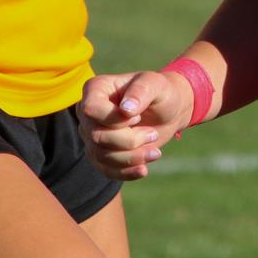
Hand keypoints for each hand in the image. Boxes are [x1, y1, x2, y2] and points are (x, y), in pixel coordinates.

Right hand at [79, 70, 193, 181]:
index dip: (115, 119)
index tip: (137, 116)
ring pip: (102, 155)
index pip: (91, 109)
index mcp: (96, 89)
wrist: (169, 112)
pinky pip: (106, 170)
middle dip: (129, 140)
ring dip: (132, 157)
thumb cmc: (161, 92)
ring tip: (155, 152)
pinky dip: (126, 172)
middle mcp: (88, 113)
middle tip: (153, 135)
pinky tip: (143, 170)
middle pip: (97, 136)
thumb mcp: (155, 84)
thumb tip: (126, 110)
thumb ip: (141, 91)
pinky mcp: (101, 154)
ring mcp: (92, 135)